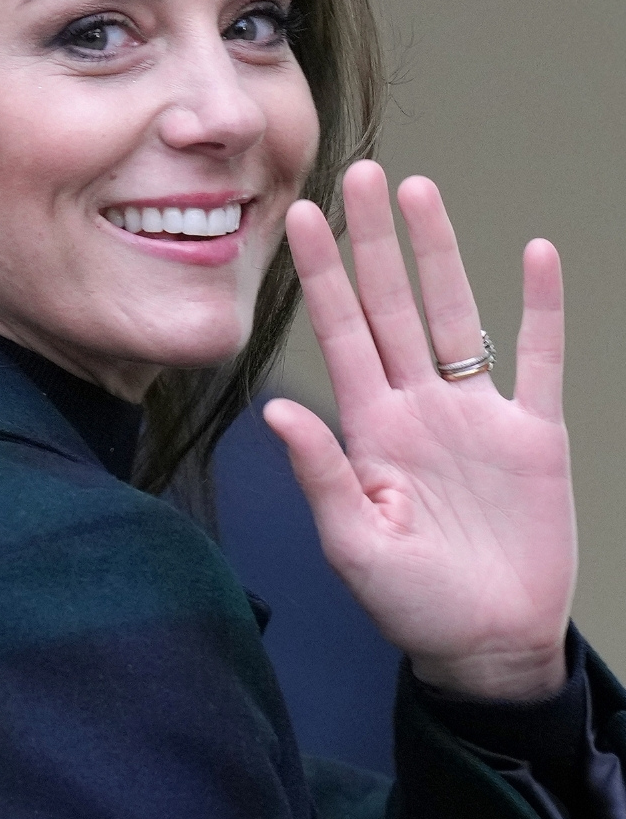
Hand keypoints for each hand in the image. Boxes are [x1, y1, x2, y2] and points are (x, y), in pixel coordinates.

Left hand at [262, 161, 575, 700]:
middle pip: (392, 306)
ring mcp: (477, 415)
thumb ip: (323, 474)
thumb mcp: (355, 546)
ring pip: (455, 313)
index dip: (320, 277)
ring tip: (418, 193)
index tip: (295, 218)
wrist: (488, 644)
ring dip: (439, 254)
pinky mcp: (534, 433)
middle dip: (372, 242)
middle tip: (357, 174)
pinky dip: (541, 307)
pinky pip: (540, 357)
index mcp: (370, 431)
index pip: (339, 336)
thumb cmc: (414, 605)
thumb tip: (278, 412)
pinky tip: (536, 253)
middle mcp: (419, 408)